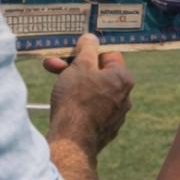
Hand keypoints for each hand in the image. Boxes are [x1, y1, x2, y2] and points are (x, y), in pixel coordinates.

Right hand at [46, 33, 133, 154]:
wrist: (72, 141)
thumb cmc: (76, 99)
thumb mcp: (80, 65)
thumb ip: (87, 48)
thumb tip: (91, 38)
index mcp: (123, 79)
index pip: (108, 55)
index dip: (88, 52)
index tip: (72, 54)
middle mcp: (125, 97)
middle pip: (99, 74)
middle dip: (75, 68)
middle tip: (54, 66)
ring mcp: (116, 115)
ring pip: (94, 92)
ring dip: (74, 85)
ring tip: (56, 85)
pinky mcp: (105, 130)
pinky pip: (92, 110)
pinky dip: (79, 104)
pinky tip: (64, 105)